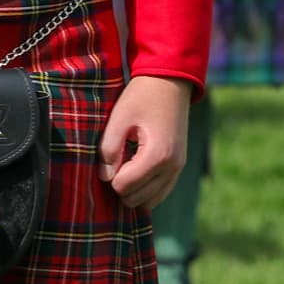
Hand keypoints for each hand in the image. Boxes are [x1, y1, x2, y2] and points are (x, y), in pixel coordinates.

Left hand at [100, 75, 191, 208]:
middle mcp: (172, 167)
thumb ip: (109, 148)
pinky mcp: (179, 166)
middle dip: (121, 184)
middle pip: (136, 199)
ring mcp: (178, 169)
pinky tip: (135, 168)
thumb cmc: (142, 97)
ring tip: (125, 163)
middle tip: (115, 159)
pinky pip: (161, 193)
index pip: (124, 186)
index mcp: (156, 156)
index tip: (109, 155)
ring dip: (133, 189)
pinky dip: (146, 188)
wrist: (170, 82)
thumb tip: (104, 176)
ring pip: (150, 201)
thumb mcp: (119, 117)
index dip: (110, 175)